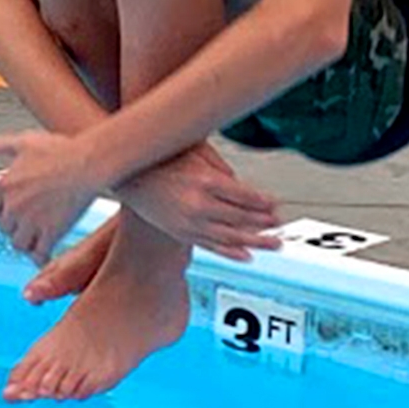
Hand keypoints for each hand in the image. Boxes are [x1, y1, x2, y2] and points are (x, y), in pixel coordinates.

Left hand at [0, 127, 100, 263]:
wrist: (88, 163)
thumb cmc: (60, 150)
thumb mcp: (23, 142)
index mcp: (5, 185)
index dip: (1, 213)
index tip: (10, 215)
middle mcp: (14, 206)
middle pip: (5, 228)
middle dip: (14, 227)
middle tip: (26, 227)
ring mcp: (32, 221)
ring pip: (19, 243)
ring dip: (25, 243)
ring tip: (34, 241)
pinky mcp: (52, 232)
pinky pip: (39, 253)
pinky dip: (39, 257)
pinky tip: (44, 256)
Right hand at [117, 148, 282, 259]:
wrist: (128, 175)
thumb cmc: (161, 157)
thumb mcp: (195, 151)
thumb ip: (220, 167)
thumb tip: (241, 184)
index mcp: (206, 182)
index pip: (245, 196)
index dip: (264, 203)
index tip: (276, 205)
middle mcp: (199, 206)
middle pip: (242, 218)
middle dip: (264, 222)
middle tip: (280, 224)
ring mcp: (190, 223)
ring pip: (231, 237)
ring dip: (257, 241)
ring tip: (275, 244)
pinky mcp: (182, 233)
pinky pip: (211, 246)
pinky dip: (231, 252)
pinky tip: (247, 256)